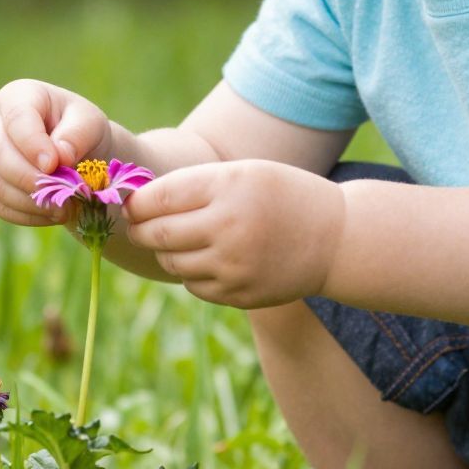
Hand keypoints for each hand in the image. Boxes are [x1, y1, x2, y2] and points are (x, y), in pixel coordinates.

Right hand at [0, 79, 112, 226]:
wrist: (73, 152)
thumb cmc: (80, 130)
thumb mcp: (90, 123)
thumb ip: (77, 134)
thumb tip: (60, 156)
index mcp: (17, 96)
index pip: (17, 119)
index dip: (33, 145)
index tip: (54, 166)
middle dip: (28, 178)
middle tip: (60, 195)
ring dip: (28, 201)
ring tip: (62, 208)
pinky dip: (23, 213)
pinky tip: (49, 214)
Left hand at [122, 160, 345, 308]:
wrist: (336, 239)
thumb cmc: (283, 196)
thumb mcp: (244, 173)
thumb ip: (195, 185)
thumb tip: (138, 205)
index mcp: (227, 187)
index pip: (157, 198)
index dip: (137, 203)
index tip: (132, 203)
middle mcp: (227, 227)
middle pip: (157, 234)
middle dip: (140, 230)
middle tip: (139, 226)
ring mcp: (233, 266)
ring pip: (171, 263)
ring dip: (166, 252)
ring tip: (179, 240)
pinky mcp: (238, 294)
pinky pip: (194, 285)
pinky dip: (191, 272)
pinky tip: (208, 258)